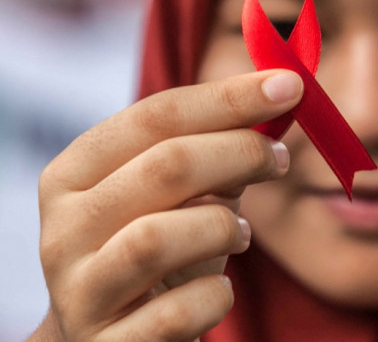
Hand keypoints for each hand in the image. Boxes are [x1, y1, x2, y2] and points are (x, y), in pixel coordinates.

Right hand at [33, 70, 301, 340]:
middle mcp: (64, 228)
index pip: (157, 116)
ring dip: (222, 227)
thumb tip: (281, 93)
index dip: (229, 97)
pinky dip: (215, 296)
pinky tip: (217, 291)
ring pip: (159, 238)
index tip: (290, 85)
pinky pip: (178, 311)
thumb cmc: (156, 252)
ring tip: (239, 233)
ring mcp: (79, 291)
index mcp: (76, 174)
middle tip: (280, 158)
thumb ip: (217, 147)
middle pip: (165, 167)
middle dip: (241, 152)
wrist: (112, 340)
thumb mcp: (178, 195)